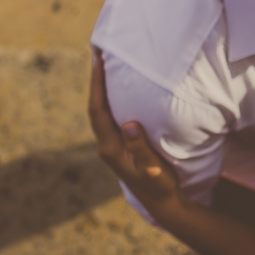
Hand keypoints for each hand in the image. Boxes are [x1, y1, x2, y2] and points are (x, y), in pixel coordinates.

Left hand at [88, 50, 179, 208]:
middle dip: (96, 80)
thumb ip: (139, 148)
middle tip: (98, 52)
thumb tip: (128, 124)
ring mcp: (111, 144)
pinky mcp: (118, 144)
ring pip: (101, 110)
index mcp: (109, 148)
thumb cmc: (159, 184)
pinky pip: (110, 115)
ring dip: (102, 87)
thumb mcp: (152, 169)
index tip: (97, 60)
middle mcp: (105, 144)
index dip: (96, 84)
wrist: (159, 201)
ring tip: (106, 63)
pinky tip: (118, 87)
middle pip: (95, 105)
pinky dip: (110, 97)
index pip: (97, 110)